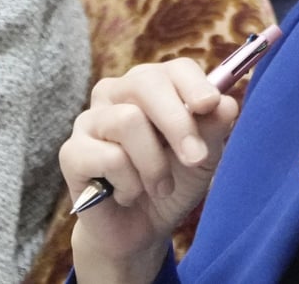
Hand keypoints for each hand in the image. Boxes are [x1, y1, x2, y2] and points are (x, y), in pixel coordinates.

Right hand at [59, 59, 238, 283]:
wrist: (140, 230)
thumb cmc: (174, 181)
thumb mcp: (204, 156)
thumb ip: (214, 128)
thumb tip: (226, 103)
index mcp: (155, 86)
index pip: (177, 68)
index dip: (195, 85)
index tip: (210, 105)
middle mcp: (119, 92)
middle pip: (147, 83)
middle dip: (178, 123)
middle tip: (196, 159)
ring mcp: (91, 119)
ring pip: (128, 120)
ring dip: (154, 164)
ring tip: (160, 187)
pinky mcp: (72, 151)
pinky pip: (109, 157)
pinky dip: (130, 184)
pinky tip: (127, 194)